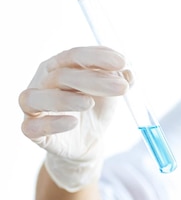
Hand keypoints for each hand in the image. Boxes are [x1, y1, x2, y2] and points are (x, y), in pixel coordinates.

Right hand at [19, 46, 130, 191]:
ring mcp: (33, 107)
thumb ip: (119, 81)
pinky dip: (51, 123)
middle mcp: (42, 83)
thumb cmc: (94, 111)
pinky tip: (72, 123)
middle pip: (60, 75)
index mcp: (60, 67)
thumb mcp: (110, 94)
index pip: (74, 56)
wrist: (87, 143)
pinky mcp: (32, 131)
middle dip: (93, 79)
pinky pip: (32, 127)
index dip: (97, 57)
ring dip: (65, 99)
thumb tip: (129, 73)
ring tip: (90, 103)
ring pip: (36, 98)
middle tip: (122, 87)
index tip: (123, 62)